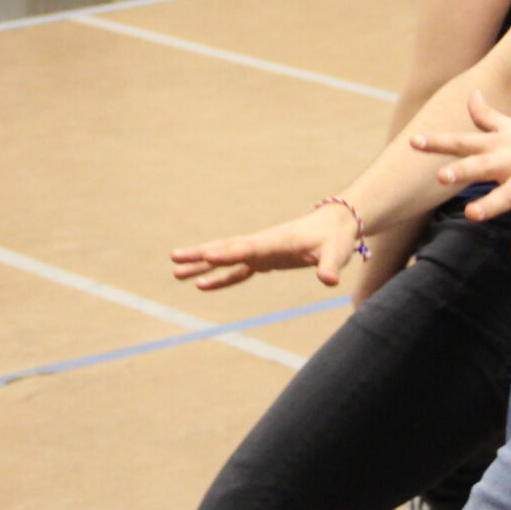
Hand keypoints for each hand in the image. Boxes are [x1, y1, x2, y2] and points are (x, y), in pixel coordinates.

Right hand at [171, 201, 363, 290]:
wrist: (335, 224)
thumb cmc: (335, 238)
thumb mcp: (335, 253)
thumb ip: (330, 266)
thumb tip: (329, 281)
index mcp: (276, 241)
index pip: (248, 248)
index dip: (228, 253)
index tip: (206, 255)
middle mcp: (262, 244)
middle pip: (226, 250)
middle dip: (201, 255)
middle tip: (175, 260)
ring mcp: (260, 251)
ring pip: (225, 258)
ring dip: (202, 265)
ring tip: (176, 273)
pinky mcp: (263, 259)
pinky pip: (236, 270)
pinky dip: (219, 277)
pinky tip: (202, 285)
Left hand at [412, 92, 510, 259]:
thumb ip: (488, 116)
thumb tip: (471, 94)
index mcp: (500, 146)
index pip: (464, 142)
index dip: (439, 142)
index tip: (414, 142)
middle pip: (483, 166)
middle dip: (463, 170)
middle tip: (441, 176)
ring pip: (507, 195)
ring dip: (490, 205)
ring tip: (473, 215)